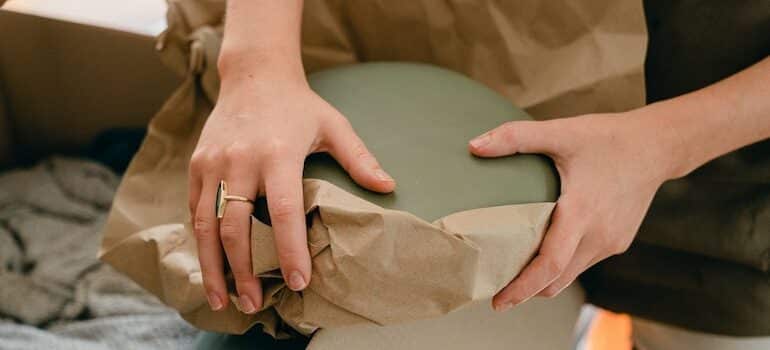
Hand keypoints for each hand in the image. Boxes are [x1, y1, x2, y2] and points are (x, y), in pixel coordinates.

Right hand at [189, 74, 394, 312]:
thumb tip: (389, 187)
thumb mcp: (333, 125)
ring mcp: (213, 163)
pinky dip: (202, 243)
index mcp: (278, 153)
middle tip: (254, 304)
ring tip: (225, 300)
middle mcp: (241, 160)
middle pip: (237, 228)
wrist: (253, 75)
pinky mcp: (197, 165)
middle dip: (244, 272)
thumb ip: (359, 158)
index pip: (283, 212)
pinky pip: (196, 210)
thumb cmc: (299, 106)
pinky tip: (212, 268)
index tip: (298, 283)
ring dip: (214, 267)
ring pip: (207, 225)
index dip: (289, 250)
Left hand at [469, 112, 678, 310]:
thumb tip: (475, 145)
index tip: (498, 301)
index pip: (550, 264)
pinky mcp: (618, 242)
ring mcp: (611, 242)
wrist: (657, 146)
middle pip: (557, 280)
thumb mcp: (560, 131)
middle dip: (526, 291)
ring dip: (544, 278)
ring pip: (571, 274)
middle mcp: (598, 234)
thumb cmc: (609, 138)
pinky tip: (545, 249)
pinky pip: (584, 261)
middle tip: (495, 291)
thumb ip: (516, 138)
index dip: (522, 287)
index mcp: (582, 212)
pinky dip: (562, 264)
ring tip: (514, 272)